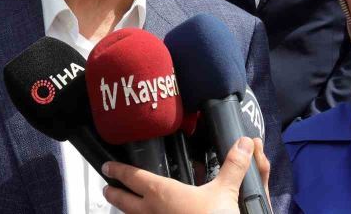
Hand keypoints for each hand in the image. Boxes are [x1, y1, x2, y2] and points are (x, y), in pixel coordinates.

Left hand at [102, 137, 269, 213]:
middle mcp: (152, 212)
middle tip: (107, 187)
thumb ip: (233, 166)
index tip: (108, 166)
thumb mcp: (225, 191)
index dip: (119, 171)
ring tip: (124, 206)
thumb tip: (243, 143)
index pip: (133, 178)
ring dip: (126, 210)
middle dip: (114, 193)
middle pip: (124, 201)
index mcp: (162, 193)